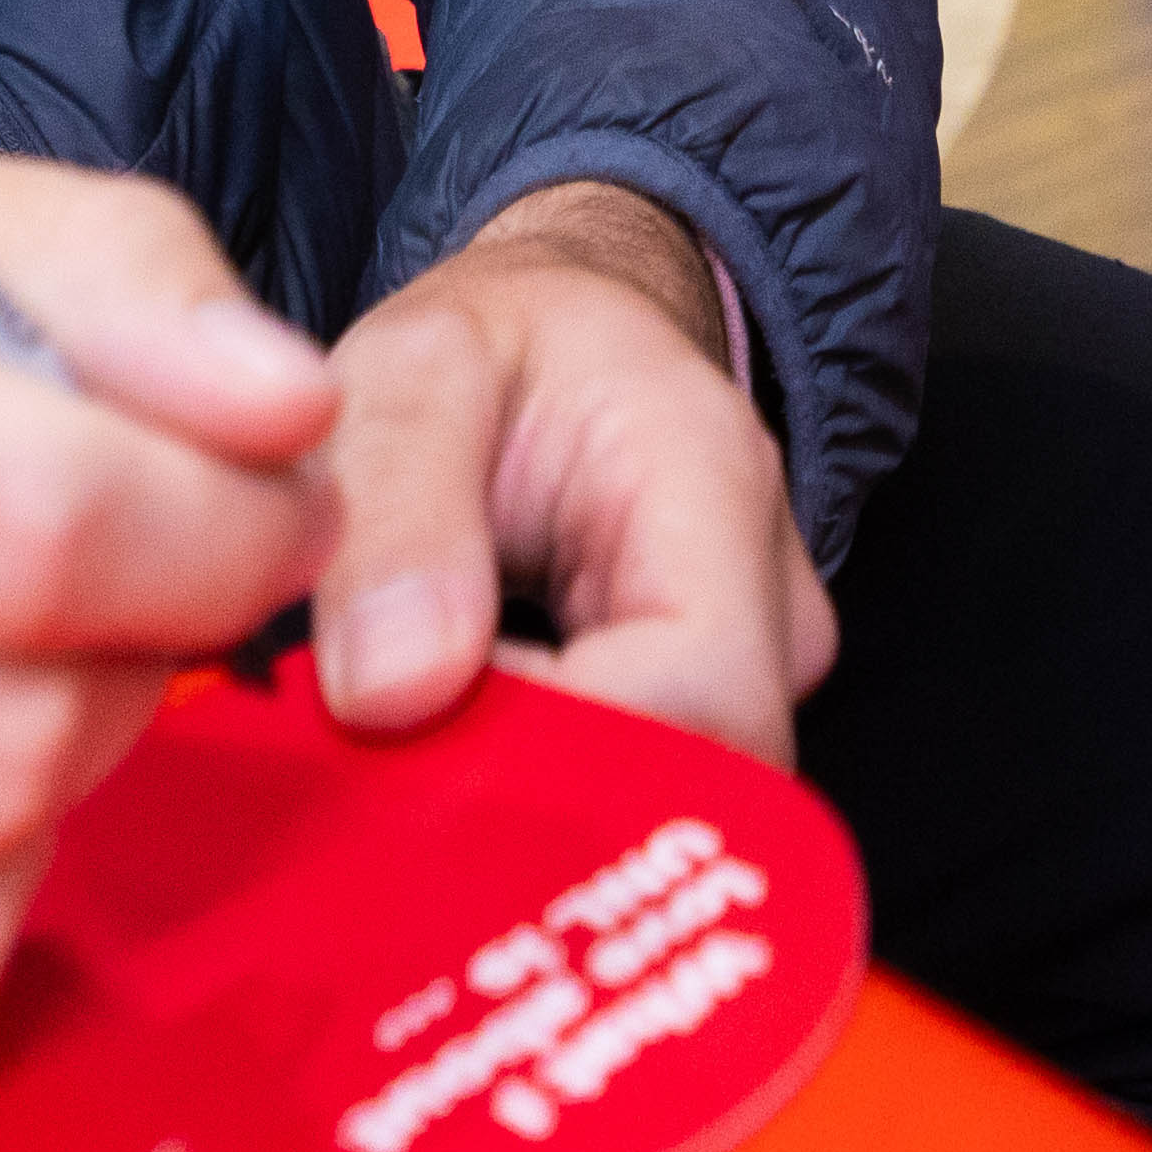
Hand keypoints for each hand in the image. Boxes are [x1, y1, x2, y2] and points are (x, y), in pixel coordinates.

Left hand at [310, 182, 838, 768]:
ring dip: (523, 809)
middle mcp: (770, 601)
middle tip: (381, 775)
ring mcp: (754, 674)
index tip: (407, 731)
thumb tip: (391, 695)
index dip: (554, 752)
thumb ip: (395, 510)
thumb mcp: (412, 367)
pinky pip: (631, 805)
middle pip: (690, 783)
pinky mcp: (703, 722)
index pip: (694, 692)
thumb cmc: (493, 346)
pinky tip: (450, 763)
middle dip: (528, 810)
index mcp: (712, 483)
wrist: (559, 338)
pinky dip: (530, 803)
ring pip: (660, 813)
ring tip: (408, 750)